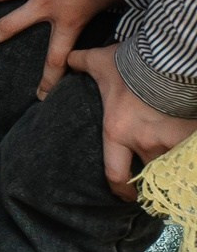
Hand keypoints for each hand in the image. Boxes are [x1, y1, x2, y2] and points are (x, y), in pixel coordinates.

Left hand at [67, 44, 196, 201]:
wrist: (169, 62)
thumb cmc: (130, 65)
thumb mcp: (99, 62)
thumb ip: (79, 62)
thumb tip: (66, 58)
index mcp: (118, 132)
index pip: (115, 174)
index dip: (119, 188)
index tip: (124, 193)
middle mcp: (144, 143)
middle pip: (147, 173)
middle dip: (149, 178)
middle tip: (152, 180)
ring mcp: (171, 142)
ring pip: (170, 165)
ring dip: (169, 166)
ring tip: (171, 165)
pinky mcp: (191, 136)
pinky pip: (189, 154)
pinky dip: (188, 155)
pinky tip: (187, 152)